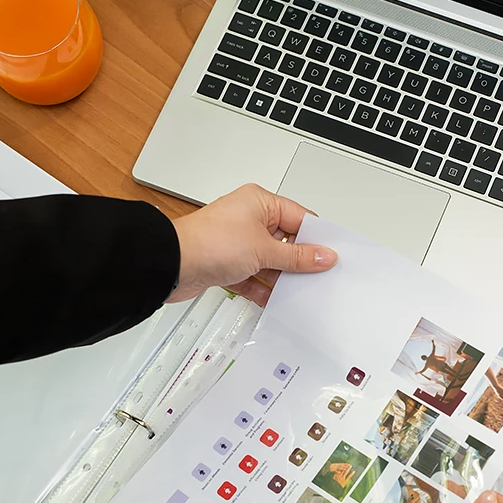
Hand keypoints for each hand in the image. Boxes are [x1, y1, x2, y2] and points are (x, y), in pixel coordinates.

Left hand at [168, 184, 337, 305]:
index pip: (300, 218)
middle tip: (316, 277)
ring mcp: (238, 242)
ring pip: (271, 262)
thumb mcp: (264, 250)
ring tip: (296, 292)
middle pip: (286, 242)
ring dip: (281, 278)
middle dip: (299, 262)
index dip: (316, 238)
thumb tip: (323, 255)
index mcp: (260, 202)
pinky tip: (273, 301)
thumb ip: (297, 257)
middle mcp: (249, 219)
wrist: (170, 266)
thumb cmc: (207, 242)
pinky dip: (263, 289)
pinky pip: (254, 277)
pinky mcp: (228, 264)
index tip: (331, 256)